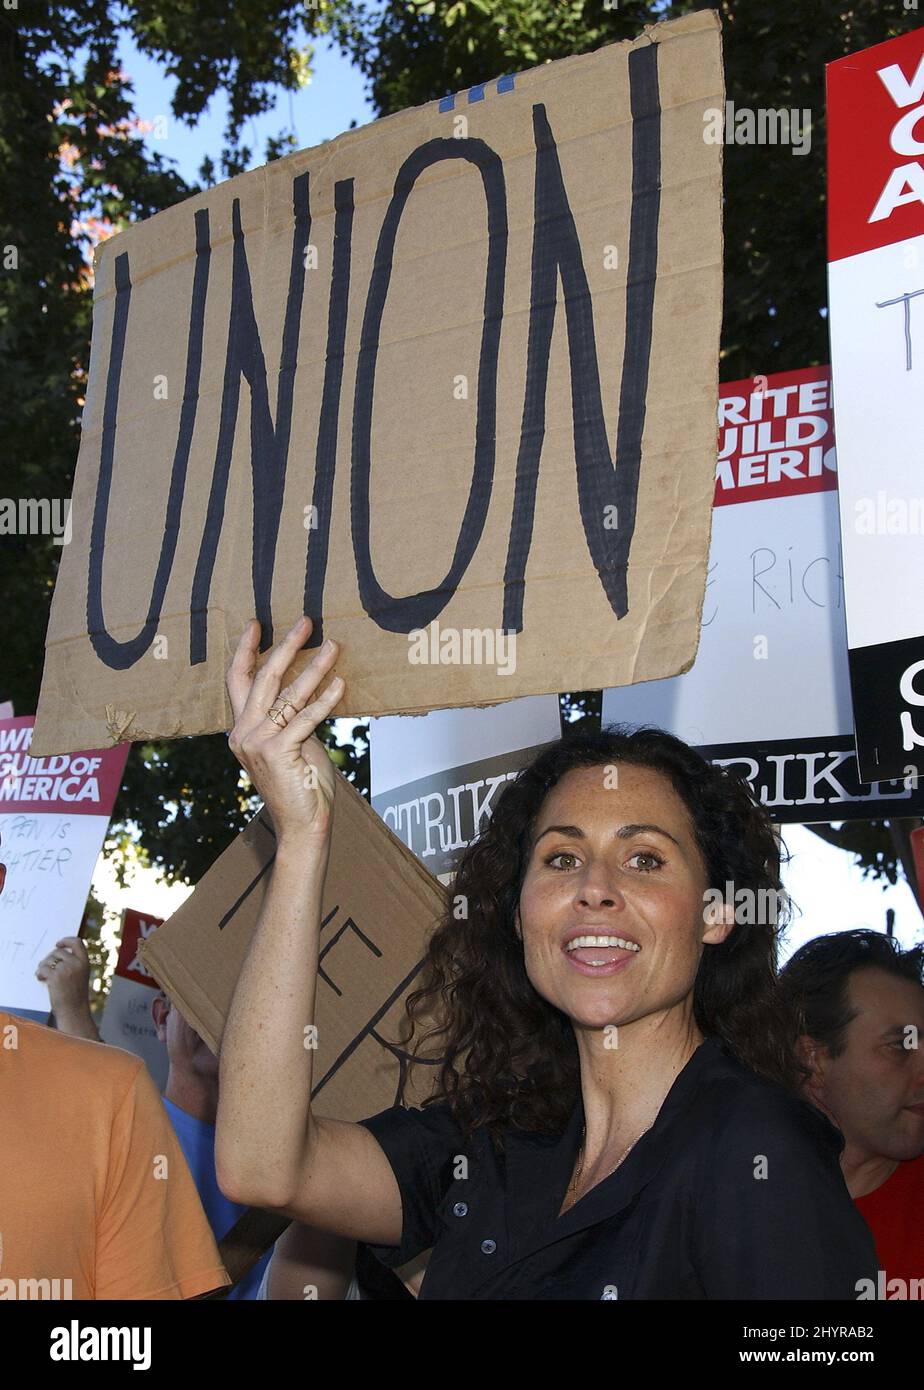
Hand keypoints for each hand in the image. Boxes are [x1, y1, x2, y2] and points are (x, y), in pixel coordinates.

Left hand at [36, 936, 98, 1039]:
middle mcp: (76, 964)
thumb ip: (74, 963)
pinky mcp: (55, 977)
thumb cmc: (75, 995)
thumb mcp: (81, 975)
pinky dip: (39, 973)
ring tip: (44, 975)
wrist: (74, 1011)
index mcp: (85, 962)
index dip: (66, 940)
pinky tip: (41, 979)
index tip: (58, 944)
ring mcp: (66, 970)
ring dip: (43, 966)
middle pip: (58, 952)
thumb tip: (56, 952)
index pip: (77, 942)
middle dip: (50, 959)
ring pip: (48, 960)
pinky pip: (42, 968)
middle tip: (47, 968)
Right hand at [226, 616, 344, 842]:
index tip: (256, 622)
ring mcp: (258, 743)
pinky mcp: (278, 752)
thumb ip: (293, 716)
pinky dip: (325, 699)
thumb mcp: (294, 742)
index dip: (246, 650)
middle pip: (262, 678)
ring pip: (287, 694)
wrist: (303, 826)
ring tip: (333, 646)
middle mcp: (243, 734)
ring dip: (314, 667)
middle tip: (305, 621)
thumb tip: (311, 686)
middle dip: (285, 646)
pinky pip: (305, 717)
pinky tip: (340, 684)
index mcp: (242, 729)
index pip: (239, 681)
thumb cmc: (302, 785)